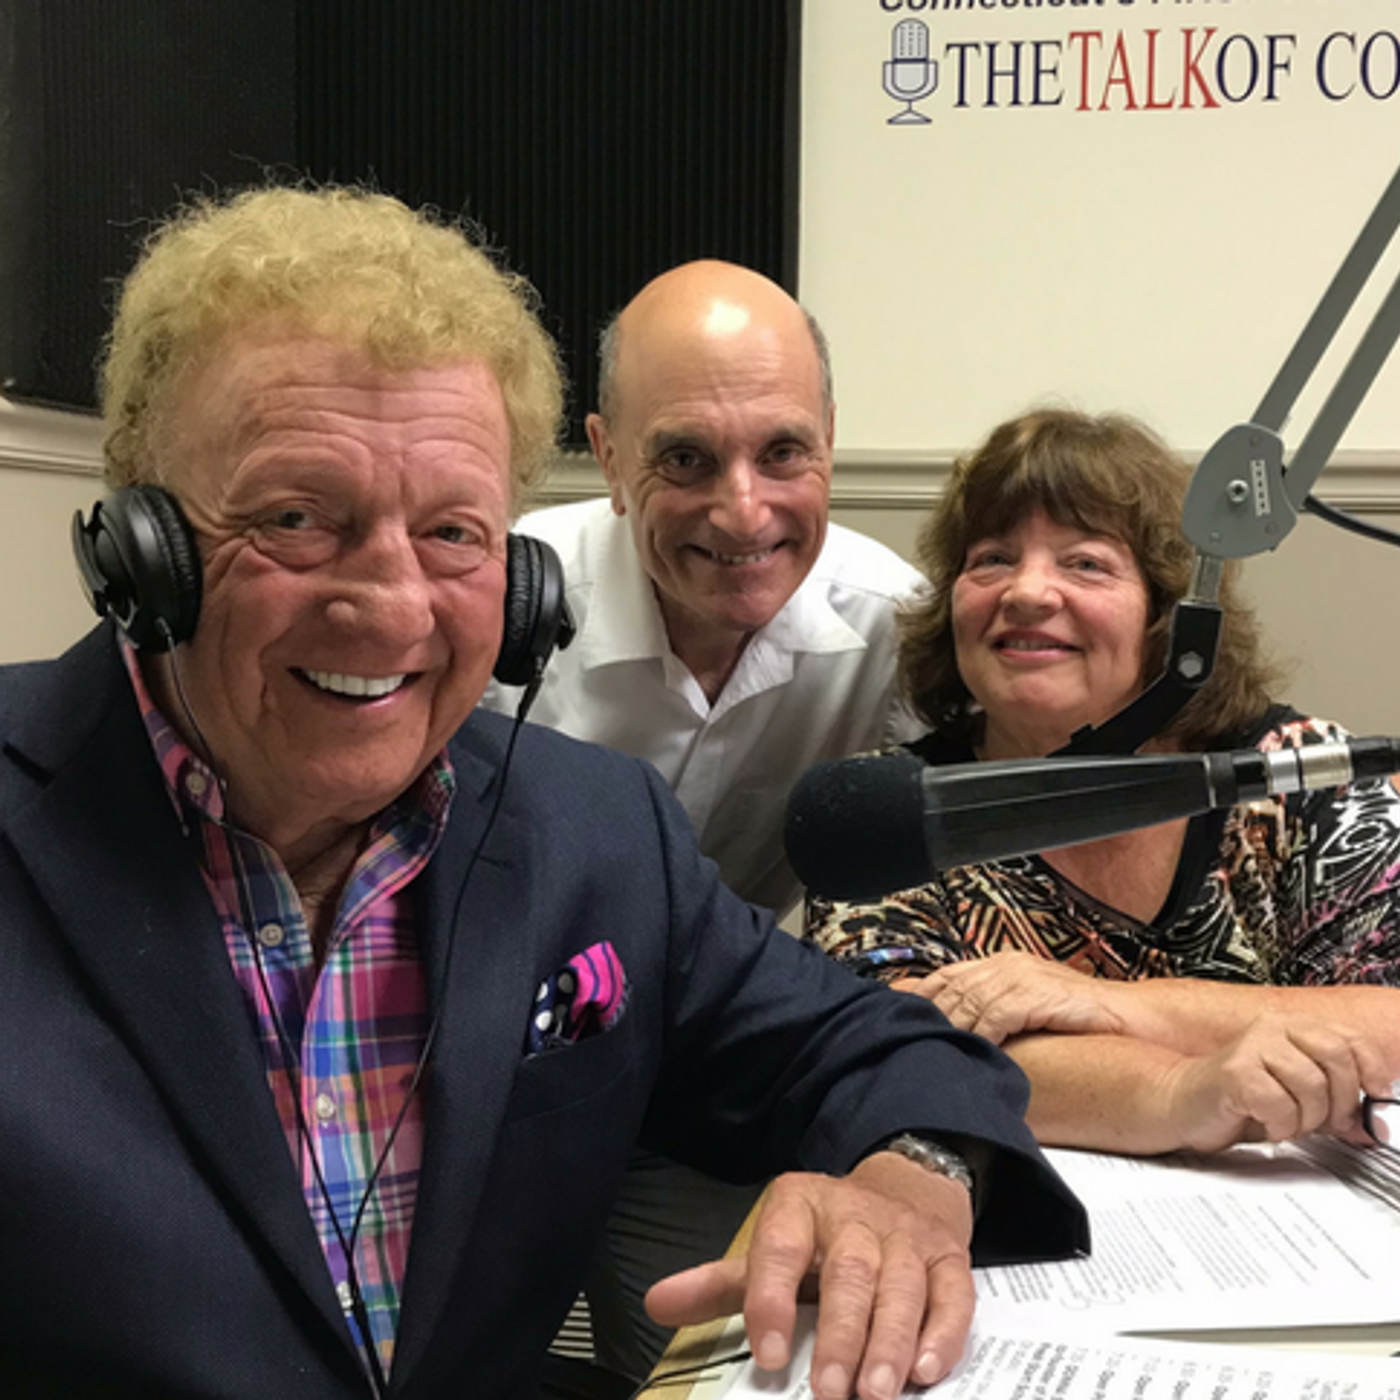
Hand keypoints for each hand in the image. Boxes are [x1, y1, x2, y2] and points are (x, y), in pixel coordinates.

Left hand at [645, 1152, 974, 1399]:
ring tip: (875, 1393)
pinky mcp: (950, 1257)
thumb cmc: (824, 1237)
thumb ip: (720, 1283)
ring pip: (900, 1287)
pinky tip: (927, 1370)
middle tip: (829, 1393)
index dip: (772, 1299)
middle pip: (848, 1272)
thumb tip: (657, 1304)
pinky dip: (942, 1333)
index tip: (767, 1354)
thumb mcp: (772, 1247)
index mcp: (799, 1206)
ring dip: (889, 1343)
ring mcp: (906, 1235)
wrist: (903, 1189)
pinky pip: (953, 1295)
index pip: (780, 1248)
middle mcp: (855, 1216)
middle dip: (839, 1335)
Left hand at [898, 951, 1127, 1045]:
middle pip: (950, 988)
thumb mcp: (1030, 1009)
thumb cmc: (1084, 1019)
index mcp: (1003, 965)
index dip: (918, 997)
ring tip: (932, 1051)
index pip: (947, 976)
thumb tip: (959, 1030)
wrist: (1136, 1019)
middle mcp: (1008, 966)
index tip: (893, 1016)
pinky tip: (971, 1050)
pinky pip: (997, 1013)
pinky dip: (980, 1032)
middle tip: (905, 1041)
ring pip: (968, 1000)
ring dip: (949, 1028)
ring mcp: (1024, 977)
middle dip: (927, 1016)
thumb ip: (994, 1013)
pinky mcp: (1039, 994)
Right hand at [1162, 1012, 1393, 1151]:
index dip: (1374, 1072)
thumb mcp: (1298, 1098)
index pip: (1350, 1040)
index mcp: (1292, 1027)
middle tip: (1331, 1123)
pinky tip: (1266, 1122)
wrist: (1184, 1103)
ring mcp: (1252, 1046)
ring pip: (1312, 1085)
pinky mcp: (1235, 1072)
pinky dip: (1280, 1124)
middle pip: (1336, 1058)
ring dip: (1307, 1118)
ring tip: (1288, 1122)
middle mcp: (1272, 1028)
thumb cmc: (1240, 1100)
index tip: (1377, 1099)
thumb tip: (1376, 1125)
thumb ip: (1337, 1105)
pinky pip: (1280, 1104)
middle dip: (1342, 1101)